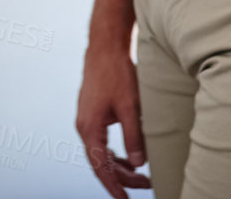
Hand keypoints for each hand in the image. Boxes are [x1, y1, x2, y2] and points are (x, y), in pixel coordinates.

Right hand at [76, 39, 150, 196]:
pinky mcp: (93, 114)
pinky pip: (102, 142)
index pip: (100, 167)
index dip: (113, 186)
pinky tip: (130, 158)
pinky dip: (116, 154)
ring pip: (102, 153)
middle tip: (146, 185)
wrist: (104, 47)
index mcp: (90, 128)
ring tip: (141, 176)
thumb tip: (139, 164)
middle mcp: (84, 127)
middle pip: (102, 163)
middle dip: (123, 177)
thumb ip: (134, 136)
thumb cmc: (116, 73)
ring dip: (120, 166)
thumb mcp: (129, 106)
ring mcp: (87, 120)